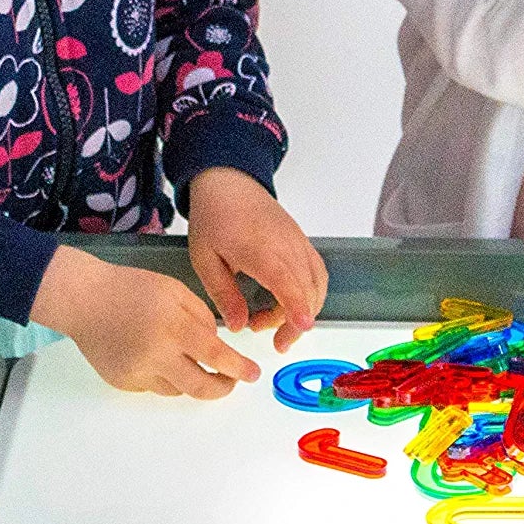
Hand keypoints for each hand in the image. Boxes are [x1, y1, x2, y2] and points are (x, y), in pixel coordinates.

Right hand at [29, 244, 259, 397]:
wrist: (84, 300)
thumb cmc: (130, 288)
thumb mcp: (175, 290)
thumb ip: (202, 316)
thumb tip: (216, 345)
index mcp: (173, 326)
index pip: (216, 356)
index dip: (239, 368)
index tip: (253, 374)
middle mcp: (156, 355)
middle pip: (199, 387)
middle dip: (222, 388)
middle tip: (232, 382)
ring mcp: (138, 373)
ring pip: (178, 389)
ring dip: (192, 379)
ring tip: (189, 359)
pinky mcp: (124, 383)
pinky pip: (155, 388)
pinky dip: (166, 377)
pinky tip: (158, 357)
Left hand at [187, 167, 326, 353]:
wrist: (228, 181)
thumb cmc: (214, 217)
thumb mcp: (205, 259)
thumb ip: (223, 294)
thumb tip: (239, 326)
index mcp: (260, 251)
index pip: (288, 282)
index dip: (297, 307)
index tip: (303, 327)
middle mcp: (287, 246)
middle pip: (307, 289)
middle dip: (297, 322)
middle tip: (276, 341)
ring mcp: (298, 241)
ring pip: (317, 282)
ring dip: (305, 307)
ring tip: (276, 322)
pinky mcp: (301, 240)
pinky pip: (316, 270)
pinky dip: (311, 291)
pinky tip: (290, 301)